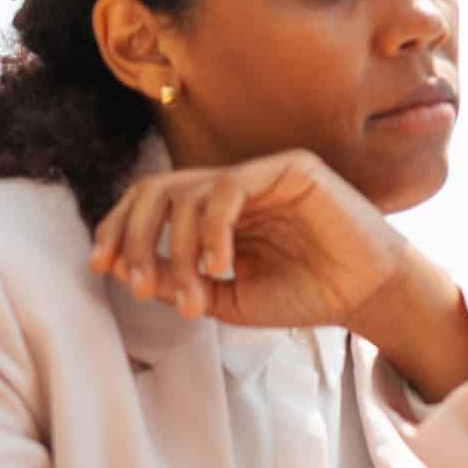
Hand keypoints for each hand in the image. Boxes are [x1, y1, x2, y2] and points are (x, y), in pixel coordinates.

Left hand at [89, 149, 406, 332]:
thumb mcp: (230, 299)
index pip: (152, 204)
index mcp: (217, 213)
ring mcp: (260, 174)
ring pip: (188, 192)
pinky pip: (229, 188)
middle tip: (134, 280)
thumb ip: (185, 285)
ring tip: (191, 292)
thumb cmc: (306, 295)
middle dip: (131, 235)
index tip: (101, 269)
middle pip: (157, 190)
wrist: (366, 295)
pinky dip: (212, 228)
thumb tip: (131, 274)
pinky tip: (219, 264)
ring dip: (176, 247)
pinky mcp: (289, 168)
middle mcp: (233, 187)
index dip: (118, 230)